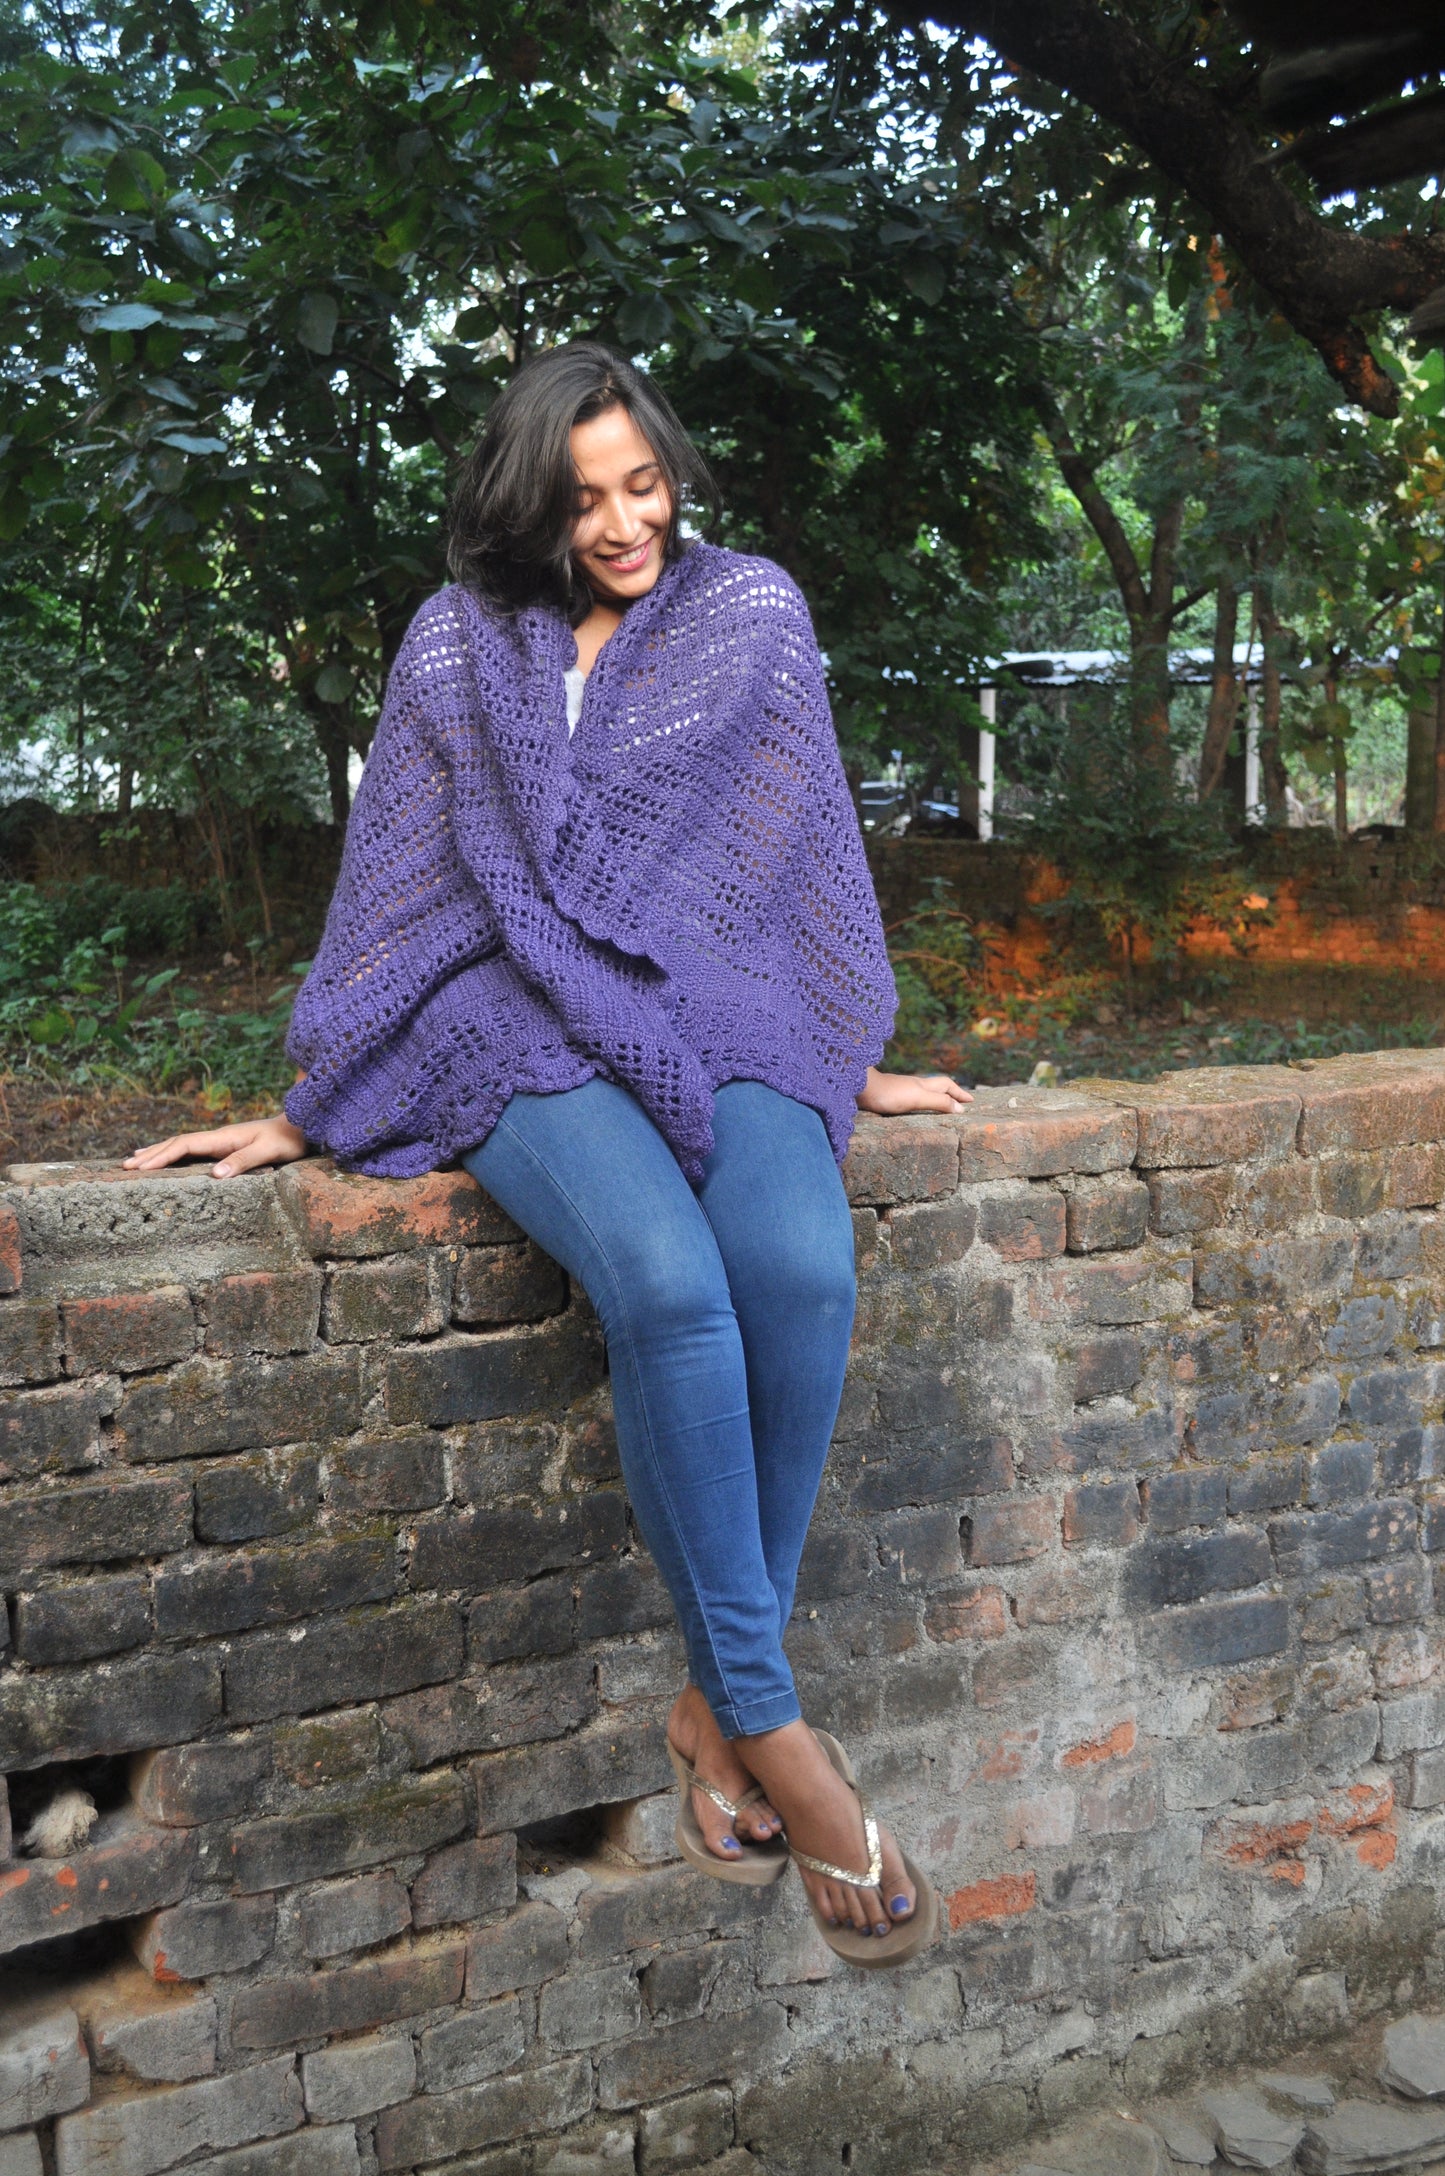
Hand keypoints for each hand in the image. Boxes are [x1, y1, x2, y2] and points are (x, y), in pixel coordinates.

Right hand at [123, 1116, 309, 1179]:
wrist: (303, 1125)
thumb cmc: (288, 1141)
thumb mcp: (269, 1152)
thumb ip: (244, 1162)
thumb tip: (214, 1175)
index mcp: (223, 1138)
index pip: (183, 1145)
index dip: (160, 1156)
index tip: (139, 1168)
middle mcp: (218, 1137)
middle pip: (176, 1143)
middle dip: (150, 1154)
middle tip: (124, 1167)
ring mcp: (221, 1140)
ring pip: (182, 1144)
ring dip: (158, 1152)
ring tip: (135, 1160)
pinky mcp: (227, 1146)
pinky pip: (193, 1149)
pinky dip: (174, 1153)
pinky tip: (170, 1157)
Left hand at [857, 1067, 972, 1115]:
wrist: (858, 1088)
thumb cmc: (887, 1094)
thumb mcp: (917, 1099)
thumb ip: (938, 1103)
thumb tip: (961, 1109)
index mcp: (922, 1085)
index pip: (947, 1086)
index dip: (960, 1093)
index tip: (972, 1101)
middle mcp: (913, 1085)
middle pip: (937, 1086)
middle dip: (951, 1092)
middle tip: (961, 1101)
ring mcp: (901, 1090)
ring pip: (923, 1091)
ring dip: (935, 1097)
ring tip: (941, 1105)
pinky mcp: (889, 1096)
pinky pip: (911, 1098)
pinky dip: (920, 1102)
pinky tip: (914, 1109)